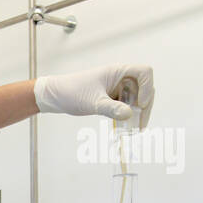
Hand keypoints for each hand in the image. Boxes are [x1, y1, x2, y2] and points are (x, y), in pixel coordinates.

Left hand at [34, 64, 154, 127]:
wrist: (54, 96)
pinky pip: (125, 105)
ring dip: (138, 113)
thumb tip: (129, 115)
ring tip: (134, 131)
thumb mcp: (92, 102)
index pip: (145, 73)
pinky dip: (127, 116)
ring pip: (136, 99)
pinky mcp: (111, 97)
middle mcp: (119, 78)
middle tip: (140, 126)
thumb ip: (111, 108)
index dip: (148, 88)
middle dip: (144, 107)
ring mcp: (116, 87)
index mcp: (117, 71)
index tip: (140, 104)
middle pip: (144, 89)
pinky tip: (126, 129)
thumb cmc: (71, 93)